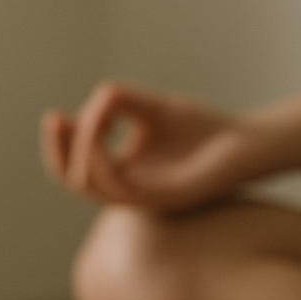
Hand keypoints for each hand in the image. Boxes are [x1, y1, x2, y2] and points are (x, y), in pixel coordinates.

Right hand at [40, 82, 261, 211]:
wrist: (245, 144)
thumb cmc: (202, 129)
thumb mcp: (149, 108)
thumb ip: (118, 102)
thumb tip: (93, 103)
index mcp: (123, 172)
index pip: (75, 166)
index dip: (59, 143)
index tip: (55, 114)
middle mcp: (128, 189)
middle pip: (73, 181)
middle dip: (58, 150)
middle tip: (56, 118)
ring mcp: (145, 197)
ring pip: (92, 186)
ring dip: (82, 150)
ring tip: (90, 120)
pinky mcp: (164, 198)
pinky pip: (121, 188)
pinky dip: (104, 161)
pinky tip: (104, 135)